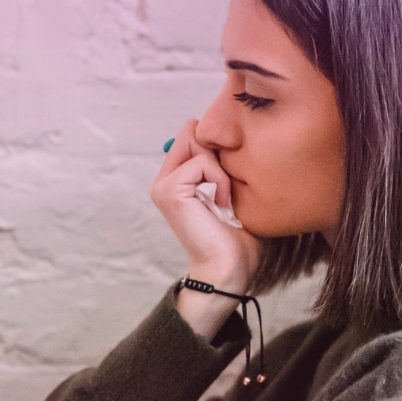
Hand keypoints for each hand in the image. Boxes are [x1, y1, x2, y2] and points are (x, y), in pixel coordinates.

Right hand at [151, 118, 264, 293]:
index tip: (231, 176)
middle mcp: (165, 179)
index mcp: (177, 178)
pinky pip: (201, 162)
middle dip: (218, 153)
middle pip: (192, 132)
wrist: (228, 268)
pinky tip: (223, 203)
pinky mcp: (170, 190)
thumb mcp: (233, 189)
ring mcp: (163, 184)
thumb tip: (228, 135)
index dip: (218, 145)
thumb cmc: (238, 236)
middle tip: (227, 188)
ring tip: (226, 199)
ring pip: (197, 143)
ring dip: (221, 170)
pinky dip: (219, 180)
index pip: (193, 134)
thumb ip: (224, 162)